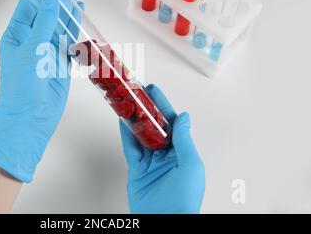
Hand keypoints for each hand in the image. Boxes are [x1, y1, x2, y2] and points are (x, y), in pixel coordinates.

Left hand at [0, 0, 82, 182]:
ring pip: (60, 22)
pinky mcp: (60, 62)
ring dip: (68, 5)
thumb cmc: (21, 89)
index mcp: (17, 34)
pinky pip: (69, 40)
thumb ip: (44, 24)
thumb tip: (52, 1)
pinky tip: (78, 14)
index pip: (31, 2)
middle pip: (47, 9)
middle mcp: (32, 40)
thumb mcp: (31, 51)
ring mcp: (47, 51)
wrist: (30, 119)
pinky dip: (75, 26)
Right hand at [120, 85, 204, 213]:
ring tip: (127, 102)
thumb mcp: (190, 164)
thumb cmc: (184, 199)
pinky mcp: (137, 169)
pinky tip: (122, 122)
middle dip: (146, 109)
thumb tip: (183, 118)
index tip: (155, 92)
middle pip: (154, 126)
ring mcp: (150, 162)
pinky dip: (125, 134)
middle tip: (138, 93)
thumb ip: (184, 139)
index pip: (172, 123)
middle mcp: (166, 155)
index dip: (163, 106)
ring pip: (140, 134)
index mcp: (182, 152)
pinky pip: (130, 148)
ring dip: (134, 118)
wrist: (166, 221)